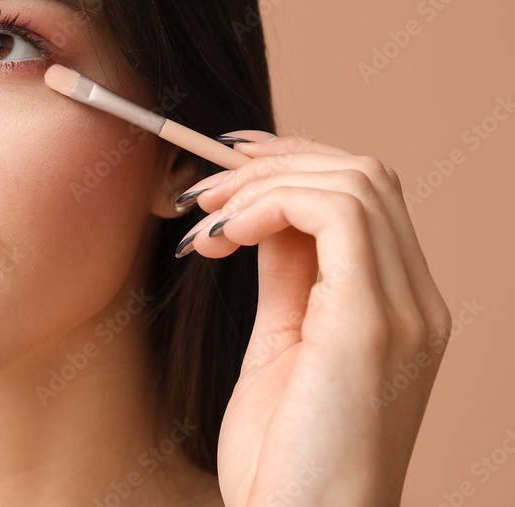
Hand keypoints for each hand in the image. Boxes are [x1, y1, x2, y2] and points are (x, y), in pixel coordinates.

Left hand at [175, 131, 452, 505]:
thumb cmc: (285, 457)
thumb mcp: (284, 347)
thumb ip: (288, 278)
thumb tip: (266, 217)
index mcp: (396, 308)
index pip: (363, 197)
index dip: (293, 165)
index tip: (228, 168)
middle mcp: (414, 303)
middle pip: (364, 175)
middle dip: (275, 162)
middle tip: (207, 191)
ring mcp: (402, 312)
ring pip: (354, 182)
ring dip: (264, 182)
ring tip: (207, 218)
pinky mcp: (371, 324)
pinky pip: (335, 216)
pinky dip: (272, 204)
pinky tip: (226, 235)